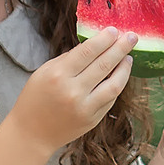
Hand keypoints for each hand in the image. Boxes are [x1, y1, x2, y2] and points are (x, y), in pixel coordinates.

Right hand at [7, 29, 134, 154]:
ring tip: (128, 57)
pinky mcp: (92, 120)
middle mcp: (73, 91)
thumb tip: (95, 45)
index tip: (115, 30)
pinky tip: (119, 75)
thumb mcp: (44, 72)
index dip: (104, 39)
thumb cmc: (35, 99)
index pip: (88, 51)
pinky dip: (117, 84)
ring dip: (125, 68)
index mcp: (58, 75)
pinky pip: (111, 99)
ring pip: (114, 84)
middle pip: (104, 64)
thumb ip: (68, 59)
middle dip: (121, 47)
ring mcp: (85, 107)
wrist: (31, 133)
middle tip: (132, 37)